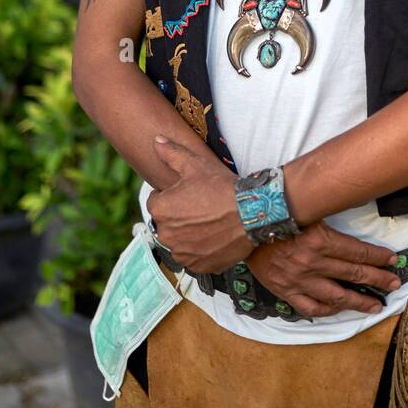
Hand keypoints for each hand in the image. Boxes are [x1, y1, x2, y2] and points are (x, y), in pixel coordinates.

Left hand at [148, 134, 253, 272]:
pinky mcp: (199, 266)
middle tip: (200, 207)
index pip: (156, 202)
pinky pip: (193, 258)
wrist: (252, 212)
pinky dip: (200, 250)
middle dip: (178, 216)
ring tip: (209, 222)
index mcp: (160, 210)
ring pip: (179, 242)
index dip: (172, 195)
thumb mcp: (195, 164)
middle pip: (166, 223)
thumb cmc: (221, 187)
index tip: (188, 193)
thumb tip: (156, 141)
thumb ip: (171, 153)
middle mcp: (166, 234)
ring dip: (187, 235)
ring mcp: (183, 253)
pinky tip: (214, 237)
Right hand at [246, 221, 401, 316]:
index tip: (392, 260)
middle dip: (378, 279)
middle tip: (394, 283)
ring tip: (376, 306)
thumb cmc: (277, 215)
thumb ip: (330, 221)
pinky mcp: (286, 291)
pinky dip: (327, 310)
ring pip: (337, 296)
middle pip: (353, 273)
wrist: (243, 227)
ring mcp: (299, 280)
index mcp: (319, 240)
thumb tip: (355, 223)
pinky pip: (311, 307)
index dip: (378, 257)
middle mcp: (312, 262)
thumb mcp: (308, 212)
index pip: (357, 252)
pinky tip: (339, 309)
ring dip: (359, 301)